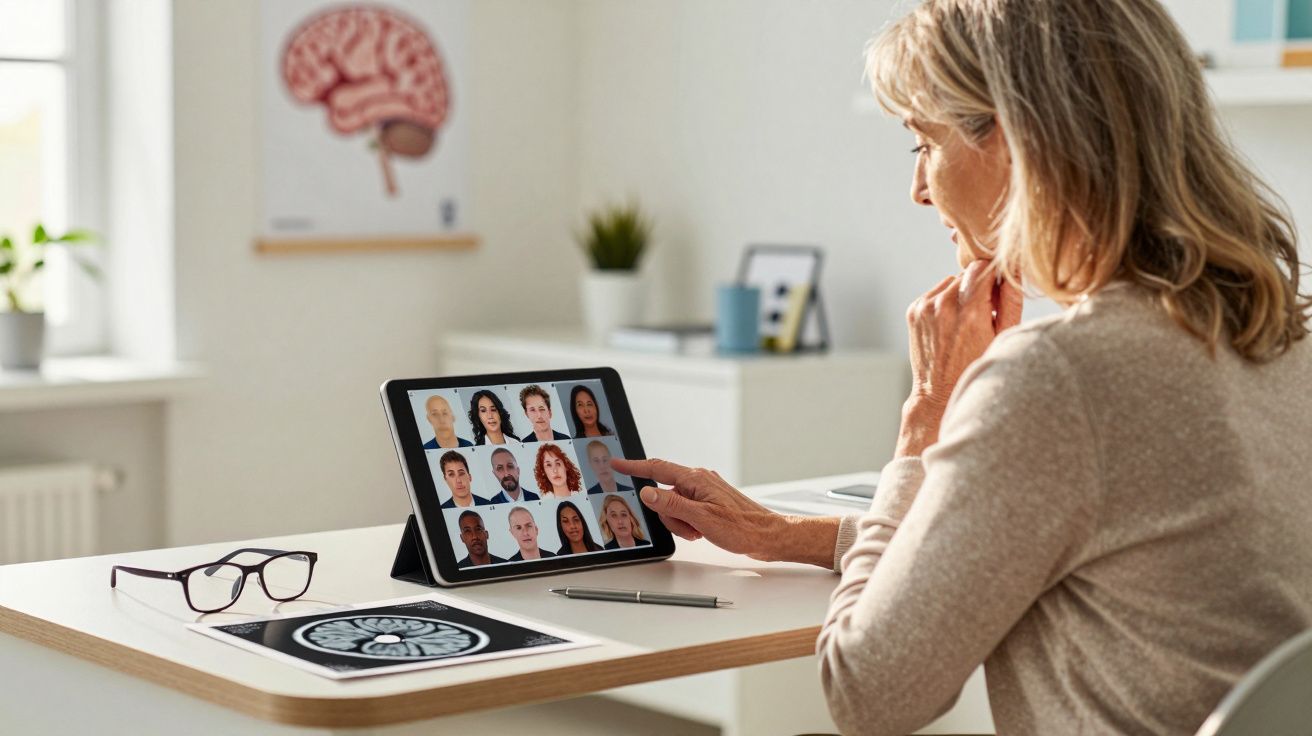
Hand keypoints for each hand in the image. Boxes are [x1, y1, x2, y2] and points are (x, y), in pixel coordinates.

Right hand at [610, 457, 839, 567]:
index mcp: (696, 479)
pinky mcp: (709, 503)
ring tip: (698, 532)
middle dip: (668, 514)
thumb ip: (671, 505)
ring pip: (674, 505)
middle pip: (664, 493)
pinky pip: (686, 510)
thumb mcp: (701, 519)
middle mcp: (699, 481)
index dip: (634, 466)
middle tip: (687, 528)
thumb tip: (648, 493)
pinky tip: (702, 531)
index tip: (616, 462)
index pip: (657, 469)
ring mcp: (704, 492)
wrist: (767, 536)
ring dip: (680, 522)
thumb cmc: (741, 528)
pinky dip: (688, 523)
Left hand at [899, 260, 1023, 455]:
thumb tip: (1014, 266)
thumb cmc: (977, 367)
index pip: (984, 267)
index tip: (999, 287)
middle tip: (985, 310)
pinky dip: (945, 301)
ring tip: (967, 320)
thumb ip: (1011, 299)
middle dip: (979, 285)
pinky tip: (951, 324)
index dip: (994, 273)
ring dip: (961, 293)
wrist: (939, 393)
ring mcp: (925, 308)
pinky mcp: (914, 311)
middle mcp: (944, 306)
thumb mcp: (1003, 336)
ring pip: (951, 281)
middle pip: (967, 272)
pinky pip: (936, 292)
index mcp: (970, 313)